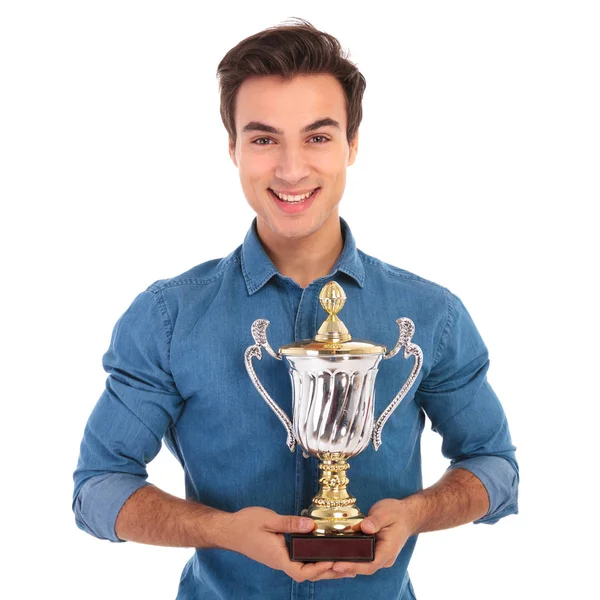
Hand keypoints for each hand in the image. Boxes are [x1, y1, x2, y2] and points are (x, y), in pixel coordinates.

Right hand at [223, 506, 354, 581]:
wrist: (229, 530)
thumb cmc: (246, 524)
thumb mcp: (268, 519)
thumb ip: (289, 523)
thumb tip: (311, 525)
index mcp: (278, 557)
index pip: (301, 572)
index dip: (319, 570)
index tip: (334, 563)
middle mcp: (280, 562)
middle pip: (307, 575)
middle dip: (328, 573)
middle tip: (350, 568)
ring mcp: (280, 560)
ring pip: (305, 570)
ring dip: (324, 569)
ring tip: (343, 565)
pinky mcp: (279, 554)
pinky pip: (300, 562)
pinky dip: (314, 562)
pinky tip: (323, 555)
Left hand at [332, 499, 412, 576]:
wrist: (406, 515)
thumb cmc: (396, 513)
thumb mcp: (386, 512)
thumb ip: (375, 520)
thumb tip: (365, 527)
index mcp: (388, 550)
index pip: (370, 563)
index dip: (354, 566)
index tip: (337, 564)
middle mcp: (384, 557)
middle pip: (364, 568)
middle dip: (346, 568)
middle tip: (327, 564)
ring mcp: (380, 556)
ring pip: (362, 566)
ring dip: (346, 566)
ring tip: (328, 563)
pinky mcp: (375, 552)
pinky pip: (362, 560)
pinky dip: (350, 560)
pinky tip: (337, 557)